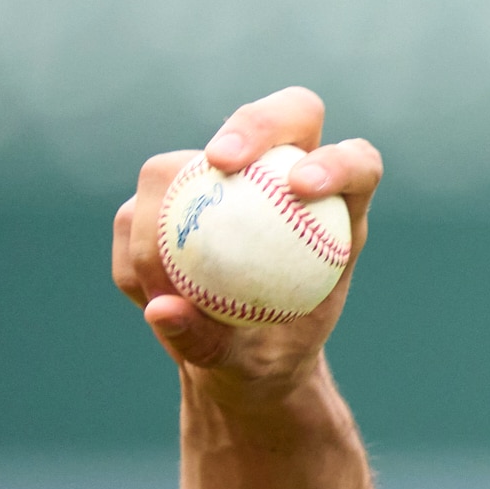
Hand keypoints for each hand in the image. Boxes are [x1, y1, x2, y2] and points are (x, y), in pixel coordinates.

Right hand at [110, 86, 382, 394]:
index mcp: (337, 211)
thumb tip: (162, 309)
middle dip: (253, 124)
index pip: (355, 162)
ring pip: (181, 164)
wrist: (237, 359)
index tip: (300, 188)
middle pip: (284, 118)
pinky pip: (137, 212)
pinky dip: (133, 255)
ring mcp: (224, 183)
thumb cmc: (269, 359)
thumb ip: (212, 343)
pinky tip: (148, 297)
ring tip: (163, 288)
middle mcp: (282, 179)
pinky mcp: (172, 199)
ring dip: (157, 218)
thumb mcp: (253, 370)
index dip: (336, 161)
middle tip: (218, 162)